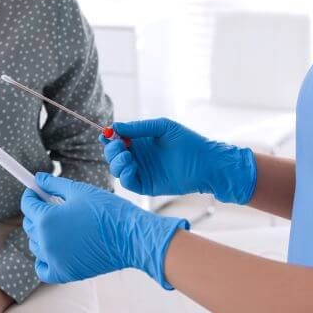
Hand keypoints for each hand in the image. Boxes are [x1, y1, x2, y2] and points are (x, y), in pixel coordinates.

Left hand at [21, 173, 188, 287]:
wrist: (131, 236)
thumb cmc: (108, 210)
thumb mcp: (80, 191)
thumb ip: (54, 184)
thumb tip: (38, 179)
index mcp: (47, 219)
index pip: (27, 205)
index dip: (31, 195)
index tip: (37, 191)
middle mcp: (46, 242)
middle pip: (29, 225)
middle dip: (36, 213)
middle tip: (52, 205)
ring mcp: (54, 260)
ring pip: (35, 245)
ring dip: (41, 234)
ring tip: (60, 225)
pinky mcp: (65, 274)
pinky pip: (43, 268)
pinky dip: (44, 260)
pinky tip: (54, 249)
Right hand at [100, 118, 256, 203]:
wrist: (206, 164)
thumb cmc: (188, 142)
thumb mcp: (162, 127)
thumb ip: (138, 128)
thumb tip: (114, 127)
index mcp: (140, 141)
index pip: (117, 140)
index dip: (109, 137)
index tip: (107, 134)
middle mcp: (138, 156)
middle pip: (113, 155)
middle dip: (111, 150)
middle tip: (119, 146)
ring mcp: (141, 171)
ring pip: (116, 169)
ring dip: (116, 163)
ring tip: (128, 157)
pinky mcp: (146, 185)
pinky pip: (128, 182)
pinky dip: (124, 175)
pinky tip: (132, 167)